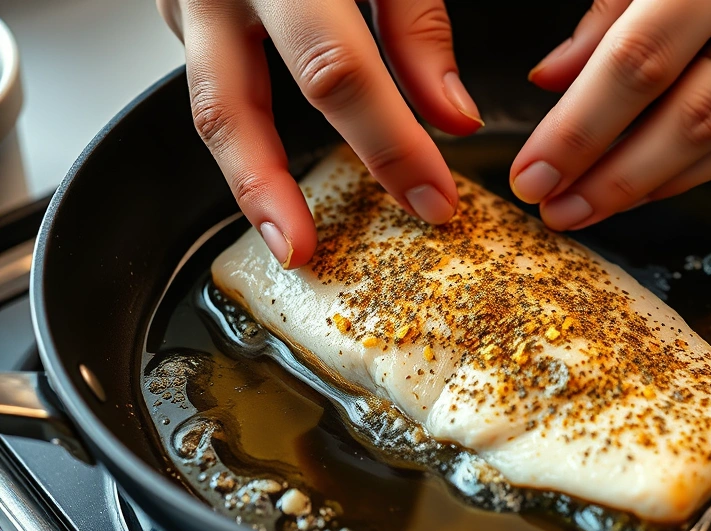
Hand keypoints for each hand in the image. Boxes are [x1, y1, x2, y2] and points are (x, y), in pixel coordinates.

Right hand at [157, 0, 482, 267]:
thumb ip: (416, 26)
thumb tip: (450, 116)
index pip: (338, 70)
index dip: (389, 144)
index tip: (434, 198)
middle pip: (235, 106)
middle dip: (273, 189)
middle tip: (310, 252)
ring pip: (206, 105)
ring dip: (243, 179)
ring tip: (282, 235)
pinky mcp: (185, 9)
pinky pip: (212, 80)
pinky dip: (246, 134)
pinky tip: (277, 171)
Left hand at [511, 0, 710, 230]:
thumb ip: (612, 9)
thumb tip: (553, 80)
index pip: (642, 58)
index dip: (582, 127)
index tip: (534, 172)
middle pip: (693, 113)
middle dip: (615, 176)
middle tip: (558, 208)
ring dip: (654, 184)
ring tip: (591, 206)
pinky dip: (701, 168)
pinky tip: (651, 184)